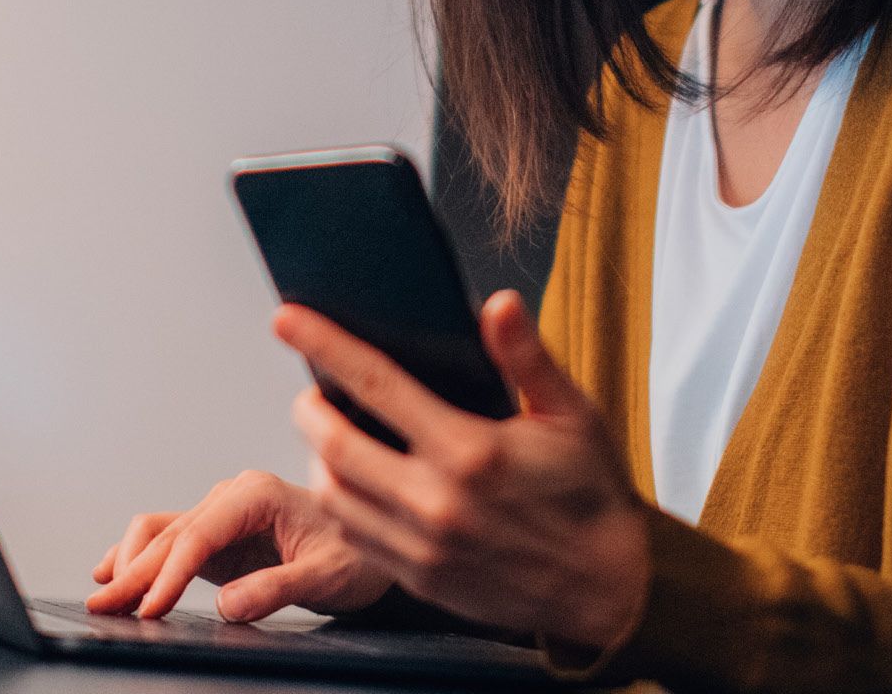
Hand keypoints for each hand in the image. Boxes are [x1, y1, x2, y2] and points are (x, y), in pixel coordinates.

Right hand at [84, 469, 393, 621]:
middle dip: (133, 573)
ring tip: (104, 599)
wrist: (370, 548)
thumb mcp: (328, 575)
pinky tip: (110, 573)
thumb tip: (228, 604)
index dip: (169, 574)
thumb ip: (278, 588)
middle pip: (168, 534)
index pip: (199, 534)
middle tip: (103, 609)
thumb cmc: (357, 556)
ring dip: (129, 566)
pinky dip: (139, 559)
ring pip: (158, 534)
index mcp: (257, 494)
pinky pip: (167, 542)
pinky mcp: (216, 536)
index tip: (150, 608)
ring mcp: (220, 515)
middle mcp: (232, 497)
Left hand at [277, 290, 649, 651]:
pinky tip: (351, 484)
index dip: (324, 346)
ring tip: (330, 436)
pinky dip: (339, 504)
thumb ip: (527, 358)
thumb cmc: (590, 494)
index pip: (376, 384)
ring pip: (333, 495)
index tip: (286, 320)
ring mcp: (423, 545)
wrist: (606, 588)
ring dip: (318, 459)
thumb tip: (498, 303)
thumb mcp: (572, 415)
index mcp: (471, 450)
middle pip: (334, 445)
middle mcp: (437, 500)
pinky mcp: (418, 577)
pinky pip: (353, 537)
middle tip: (312, 392)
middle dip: (309, 409)